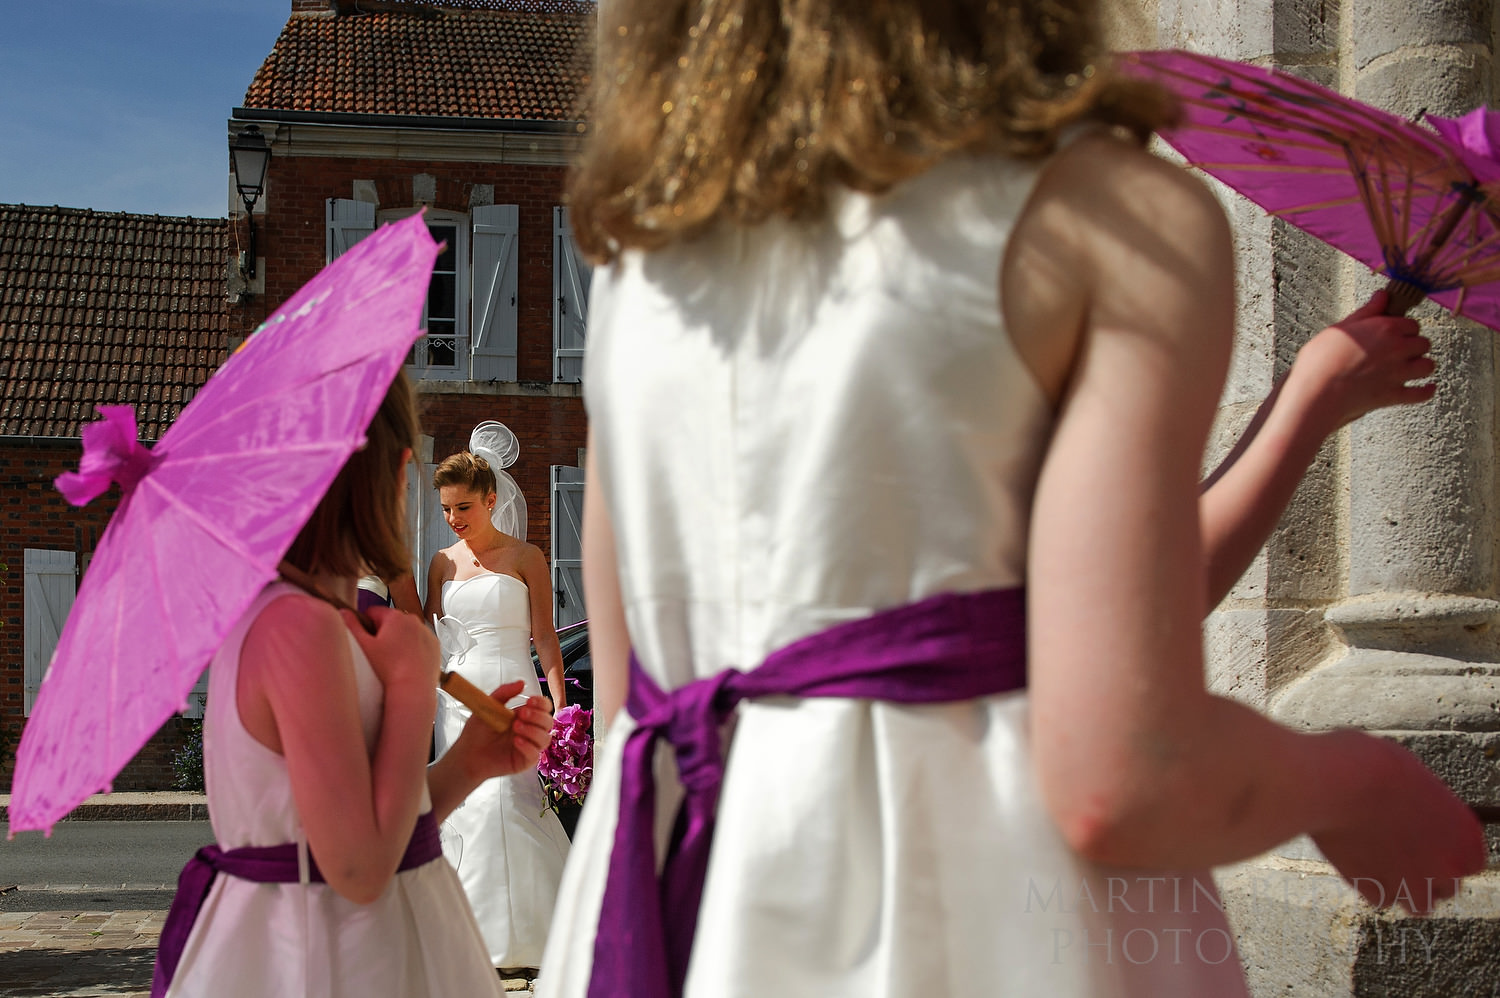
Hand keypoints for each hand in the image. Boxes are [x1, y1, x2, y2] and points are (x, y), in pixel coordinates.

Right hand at [342, 606, 440, 692]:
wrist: (413, 690)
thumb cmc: (388, 670)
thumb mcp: (363, 646)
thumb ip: (350, 625)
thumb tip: (342, 612)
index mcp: (395, 617)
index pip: (373, 612)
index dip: (365, 625)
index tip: (364, 638)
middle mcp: (414, 621)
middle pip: (391, 622)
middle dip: (383, 633)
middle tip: (377, 652)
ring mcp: (426, 634)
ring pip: (406, 633)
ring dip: (399, 641)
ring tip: (391, 660)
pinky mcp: (434, 647)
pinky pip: (419, 643)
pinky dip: (413, 650)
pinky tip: (404, 663)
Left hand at [451, 682, 555, 782]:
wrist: (466, 754)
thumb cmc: (477, 732)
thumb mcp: (488, 706)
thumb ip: (504, 692)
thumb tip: (522, 683)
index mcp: (524, 716)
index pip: (544, 707)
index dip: (541, 703)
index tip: (530, 701)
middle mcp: (529, 731)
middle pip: (548, 722)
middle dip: (537, 716)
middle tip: (521, 714)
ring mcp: (528, 746)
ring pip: (545, 738)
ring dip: (533, 731)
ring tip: (516, 727)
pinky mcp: (524, 761)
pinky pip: (535, 755)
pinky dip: (528, 747)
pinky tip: (516, 741)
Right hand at [1285, 290, 1434, 433]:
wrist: (1316, 391)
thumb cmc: (1321, 358)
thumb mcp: (1341, 328)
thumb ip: (1366, 312)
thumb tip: (1382, 296)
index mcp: (1386, 328)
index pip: (1411, 324)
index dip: (1403, 329)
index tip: (1394, 334)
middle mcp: (1398, 349)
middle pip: (1423, 343)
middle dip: (1415, 346)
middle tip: (1401, 351)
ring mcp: (1398, 373)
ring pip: (1427, 366)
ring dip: (1421, 366)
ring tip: (1411, 368)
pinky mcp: (1394, 395)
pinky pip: (1421, 394)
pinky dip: (1425, 391)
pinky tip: (1427, 388)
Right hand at [1312, 733, 1486, 914]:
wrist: (1338, 785)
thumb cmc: (1377, 768)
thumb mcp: (1417, 778)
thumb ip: (1426, 807)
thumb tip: (1415, 810)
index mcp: (1466, 838)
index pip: (1472, 862)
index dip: (1449, 853)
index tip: (1432, 842)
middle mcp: (1446, 868)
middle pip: (1446, 887)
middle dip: (1428, 874)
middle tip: (1404, 852)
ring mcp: (1410, 884)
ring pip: (1418, 904)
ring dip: (1406, 889)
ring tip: (1385, 866)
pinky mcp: (1373, 889)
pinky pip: (1379, 898)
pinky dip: (1372, 885)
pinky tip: (1360, 863)